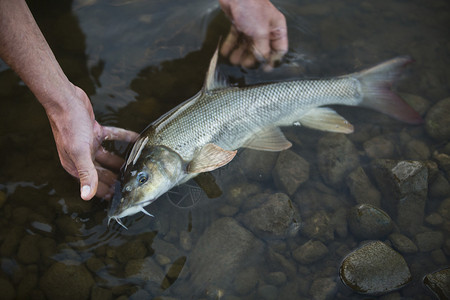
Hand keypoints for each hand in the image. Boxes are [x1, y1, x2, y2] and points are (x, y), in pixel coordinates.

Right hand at [46, 85, 137, 199]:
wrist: (65, 99)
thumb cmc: (69, 125)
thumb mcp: (79, 152)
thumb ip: (86, 174)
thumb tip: (86, 197)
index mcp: (75, 166)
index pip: (94, 185)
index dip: (107, 192)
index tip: (123, 199)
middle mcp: (82, 157)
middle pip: (102, 172)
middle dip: (116, 179)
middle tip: (134, 184)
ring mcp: (89, 143)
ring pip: (108, 157)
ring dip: (121, 161)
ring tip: (137, 167)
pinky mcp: (95, 131)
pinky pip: (113, 137)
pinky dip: (125, 138)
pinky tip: (138, 140)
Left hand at [219, 0, 287, 68]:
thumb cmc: (252, 7)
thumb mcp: (260, 32)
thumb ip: (262, 49)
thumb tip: (262, 61)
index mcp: (276, 28)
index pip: (279, 49)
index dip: (272, 60)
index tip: (264, 69)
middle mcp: (266, 28)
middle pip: (261, 49)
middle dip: (253, 58)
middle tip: (245, 65)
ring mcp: (252, 26)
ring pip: (247, 45)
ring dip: (240, 54)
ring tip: (233, 61)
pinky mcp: (240, 24)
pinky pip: (236, 38)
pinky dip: (230, 45)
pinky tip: (225, 52)